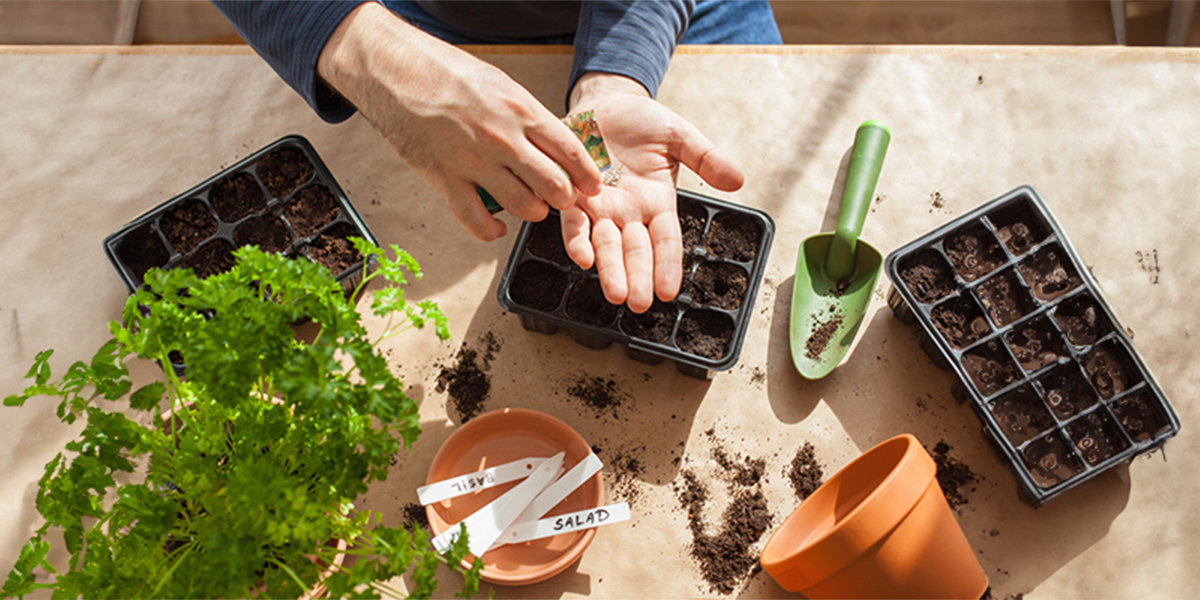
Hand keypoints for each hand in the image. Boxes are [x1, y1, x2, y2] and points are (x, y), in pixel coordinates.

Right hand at [317, 3, 601, 240]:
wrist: (395, 72)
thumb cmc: (446, 72)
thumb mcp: (499, 84)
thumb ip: (526, 115)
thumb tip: (552, 142)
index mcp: (520, 110)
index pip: (570, 151)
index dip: (587, 175)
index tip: (592, 186)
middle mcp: (502, 139)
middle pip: (553, 185)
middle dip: (565, 198)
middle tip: (563, 199)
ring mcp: (474, 162)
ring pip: (522, 206)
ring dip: (533, 212)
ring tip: (533, 208)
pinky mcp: (445, 179)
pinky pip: (476, 221)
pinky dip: (491, 231)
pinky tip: (497, 228)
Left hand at [564, 74, 744, 312]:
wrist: (604, 102)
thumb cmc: (642, 122)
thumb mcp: (679, 136)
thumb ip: (706, 158)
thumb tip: (738, 180)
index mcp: (657, 203)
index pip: (665, 241)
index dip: (667, 265)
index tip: (669, 291)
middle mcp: (628, 212)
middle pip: (635, 251)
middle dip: (637, 278)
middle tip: (639, 303)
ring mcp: (600, 207)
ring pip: (605, 244)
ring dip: (609, 269)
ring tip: (615, 293)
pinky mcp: (574, 195)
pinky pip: (574, 222)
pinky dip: (577, 239)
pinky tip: (581, 257)